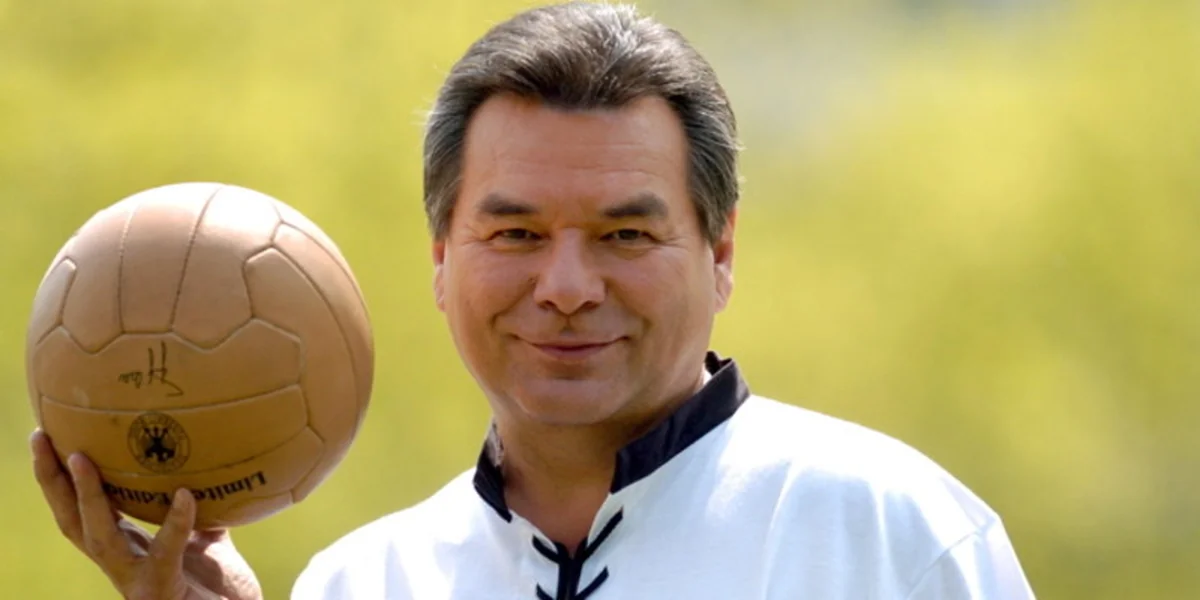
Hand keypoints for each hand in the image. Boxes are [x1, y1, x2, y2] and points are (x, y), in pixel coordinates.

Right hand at [31, 429, 263, 599]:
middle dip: (52, 480)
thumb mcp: (208, 542)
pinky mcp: (162, 591)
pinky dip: (176, 524)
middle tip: (41, 438)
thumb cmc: (221, 589)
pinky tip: (185, 495)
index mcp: (127, 548)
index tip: (48, 437)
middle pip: (71, 521)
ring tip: (81, 459)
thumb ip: (200, 516)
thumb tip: (206, 475)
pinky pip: (166, 553)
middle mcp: (122, 564)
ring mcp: (137, 581)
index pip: (81, 511)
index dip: (60, 479)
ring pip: (100, 537)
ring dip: (88, 497)